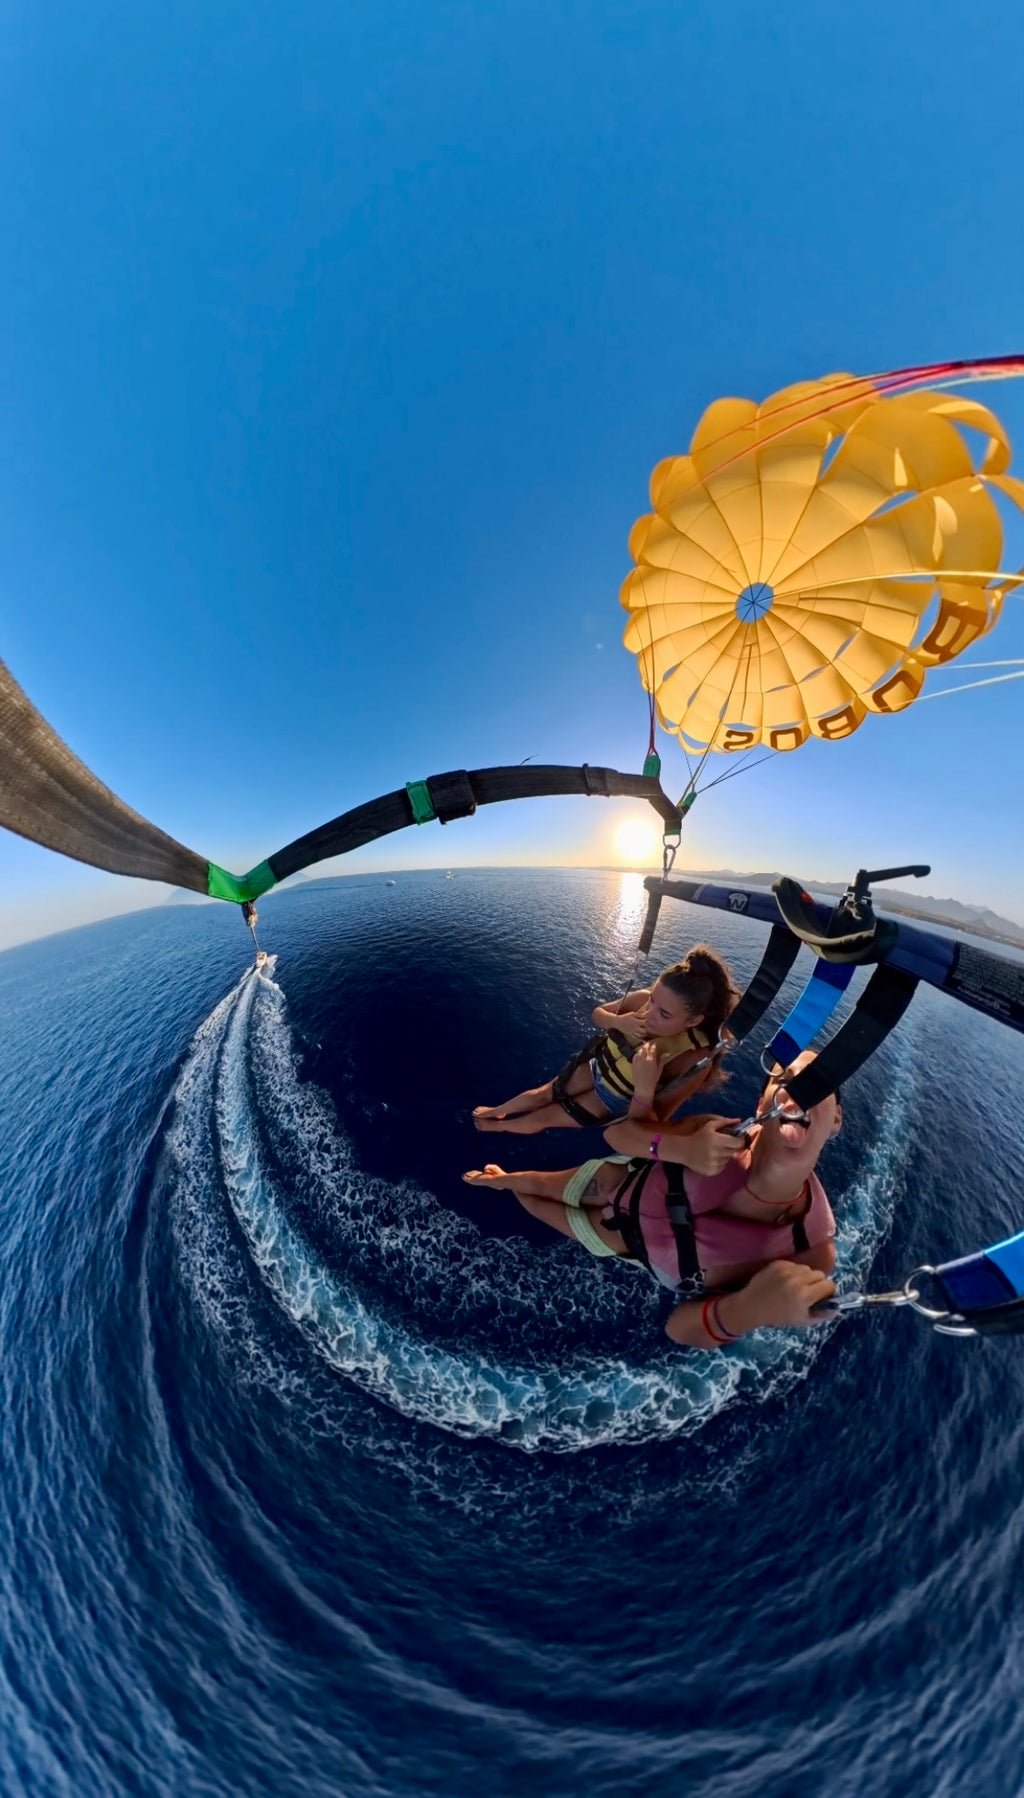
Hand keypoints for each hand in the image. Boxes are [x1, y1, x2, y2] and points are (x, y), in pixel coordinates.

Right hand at [610, 1010, 645, 1046]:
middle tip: (646, 1027)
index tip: (647, 1021)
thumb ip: (640, 1014)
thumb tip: (646, 1014)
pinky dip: (641, 1040)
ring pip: (641, 1035)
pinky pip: (637, 1039)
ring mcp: (633, 1032)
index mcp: (636, 1022)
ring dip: (644, 1034)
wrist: (617, 1022)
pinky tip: (645, 1042)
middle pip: (644, 1031)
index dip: (647, 1022)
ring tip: (645, 1031)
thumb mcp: (632, 1014)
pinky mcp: (631, 1035)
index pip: (644, 1023)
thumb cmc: (625, 1017)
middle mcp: (635, 1028)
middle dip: (646, 1029)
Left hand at [630, 1040, 659, 1099]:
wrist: (643, 1087)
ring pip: (639, 1051)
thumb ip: (662, 1060)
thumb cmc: (653, 1079)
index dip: (654, 1046)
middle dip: (647, 1045)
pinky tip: (638, 1053)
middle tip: (648, 1043)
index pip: (652, 1049)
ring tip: (644, 1047)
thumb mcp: (659, 1069)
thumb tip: (667, 1053)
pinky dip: (637, 1053)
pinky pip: (634, 1056)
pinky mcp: (633, 1064)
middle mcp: (644, 1059)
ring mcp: (637, 1061)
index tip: (655, 1044)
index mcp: (651, 1060)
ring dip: (642, 1048)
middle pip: (645, 1048)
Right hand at [673, 1116, 743, 1174]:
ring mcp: (714, 1164)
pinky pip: (723, 1167)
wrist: (684, 1150)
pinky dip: (720, 1163)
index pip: (738, 1143)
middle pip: (734, 1151)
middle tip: (723, 1144)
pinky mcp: (712, 1171)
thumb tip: (739, 1120)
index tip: (736, 1138)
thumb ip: (725, 1122)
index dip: (739, 1140)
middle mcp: (717, 1153)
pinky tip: (712, 1158)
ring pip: (728, 1159)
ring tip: (716, 1151)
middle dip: (731, 1147)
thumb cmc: (698, 1136)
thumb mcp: (710, 1126)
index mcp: (717, 1140)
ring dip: (725, 1155)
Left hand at [721, 1261, 835, 1333]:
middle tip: (809, 1292)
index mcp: (805, 1296)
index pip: (829, 1285)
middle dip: (818, 1283)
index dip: (828, 1292)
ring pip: (807, 1269)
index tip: (822, 1297)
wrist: (752, 1306)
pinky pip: (795, 1265)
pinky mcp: (779, 1263)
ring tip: (795, 1287)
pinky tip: (785, 1281)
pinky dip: (793, 1272)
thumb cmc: (779, 1316)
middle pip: (820, 1275)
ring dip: (806, 1276)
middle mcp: (798, 1280)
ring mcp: (787, 1270)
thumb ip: (822, 1315)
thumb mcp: (802, 1320)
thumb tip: (838, 1308)